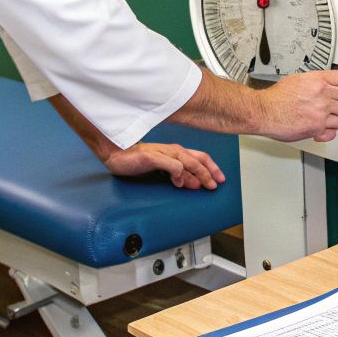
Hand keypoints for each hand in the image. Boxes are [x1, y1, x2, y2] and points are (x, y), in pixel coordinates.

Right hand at [102, 142, 224, 189]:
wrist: (117, 154)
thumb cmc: (138, 160)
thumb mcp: (164, 169)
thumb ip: (179, 175)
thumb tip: (194, 183)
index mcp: (176, 152)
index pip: (201, 157)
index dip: (213, 168)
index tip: (220, 180)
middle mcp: (172, 151)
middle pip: (198, 159)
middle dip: (209, 172)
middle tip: (215, 185)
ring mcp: (162, 153)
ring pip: (187, 161)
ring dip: (197, 173)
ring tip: (203, 185)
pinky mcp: (152, 157)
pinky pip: (169, 164)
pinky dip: (177, 173)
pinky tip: (179, 183)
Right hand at [258, 70, 337, 142]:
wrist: (264, 111)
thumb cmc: (275, 98)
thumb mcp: (296, 79)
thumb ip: (314, 81)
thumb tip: (324, 83)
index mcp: (318, 81)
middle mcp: (322, 96)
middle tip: (331, 105)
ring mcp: (321, 112)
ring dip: (334, 118)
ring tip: (325, 118)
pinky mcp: (317, 127)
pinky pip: (333, 132)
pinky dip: (329, 132)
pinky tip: (323, 129)